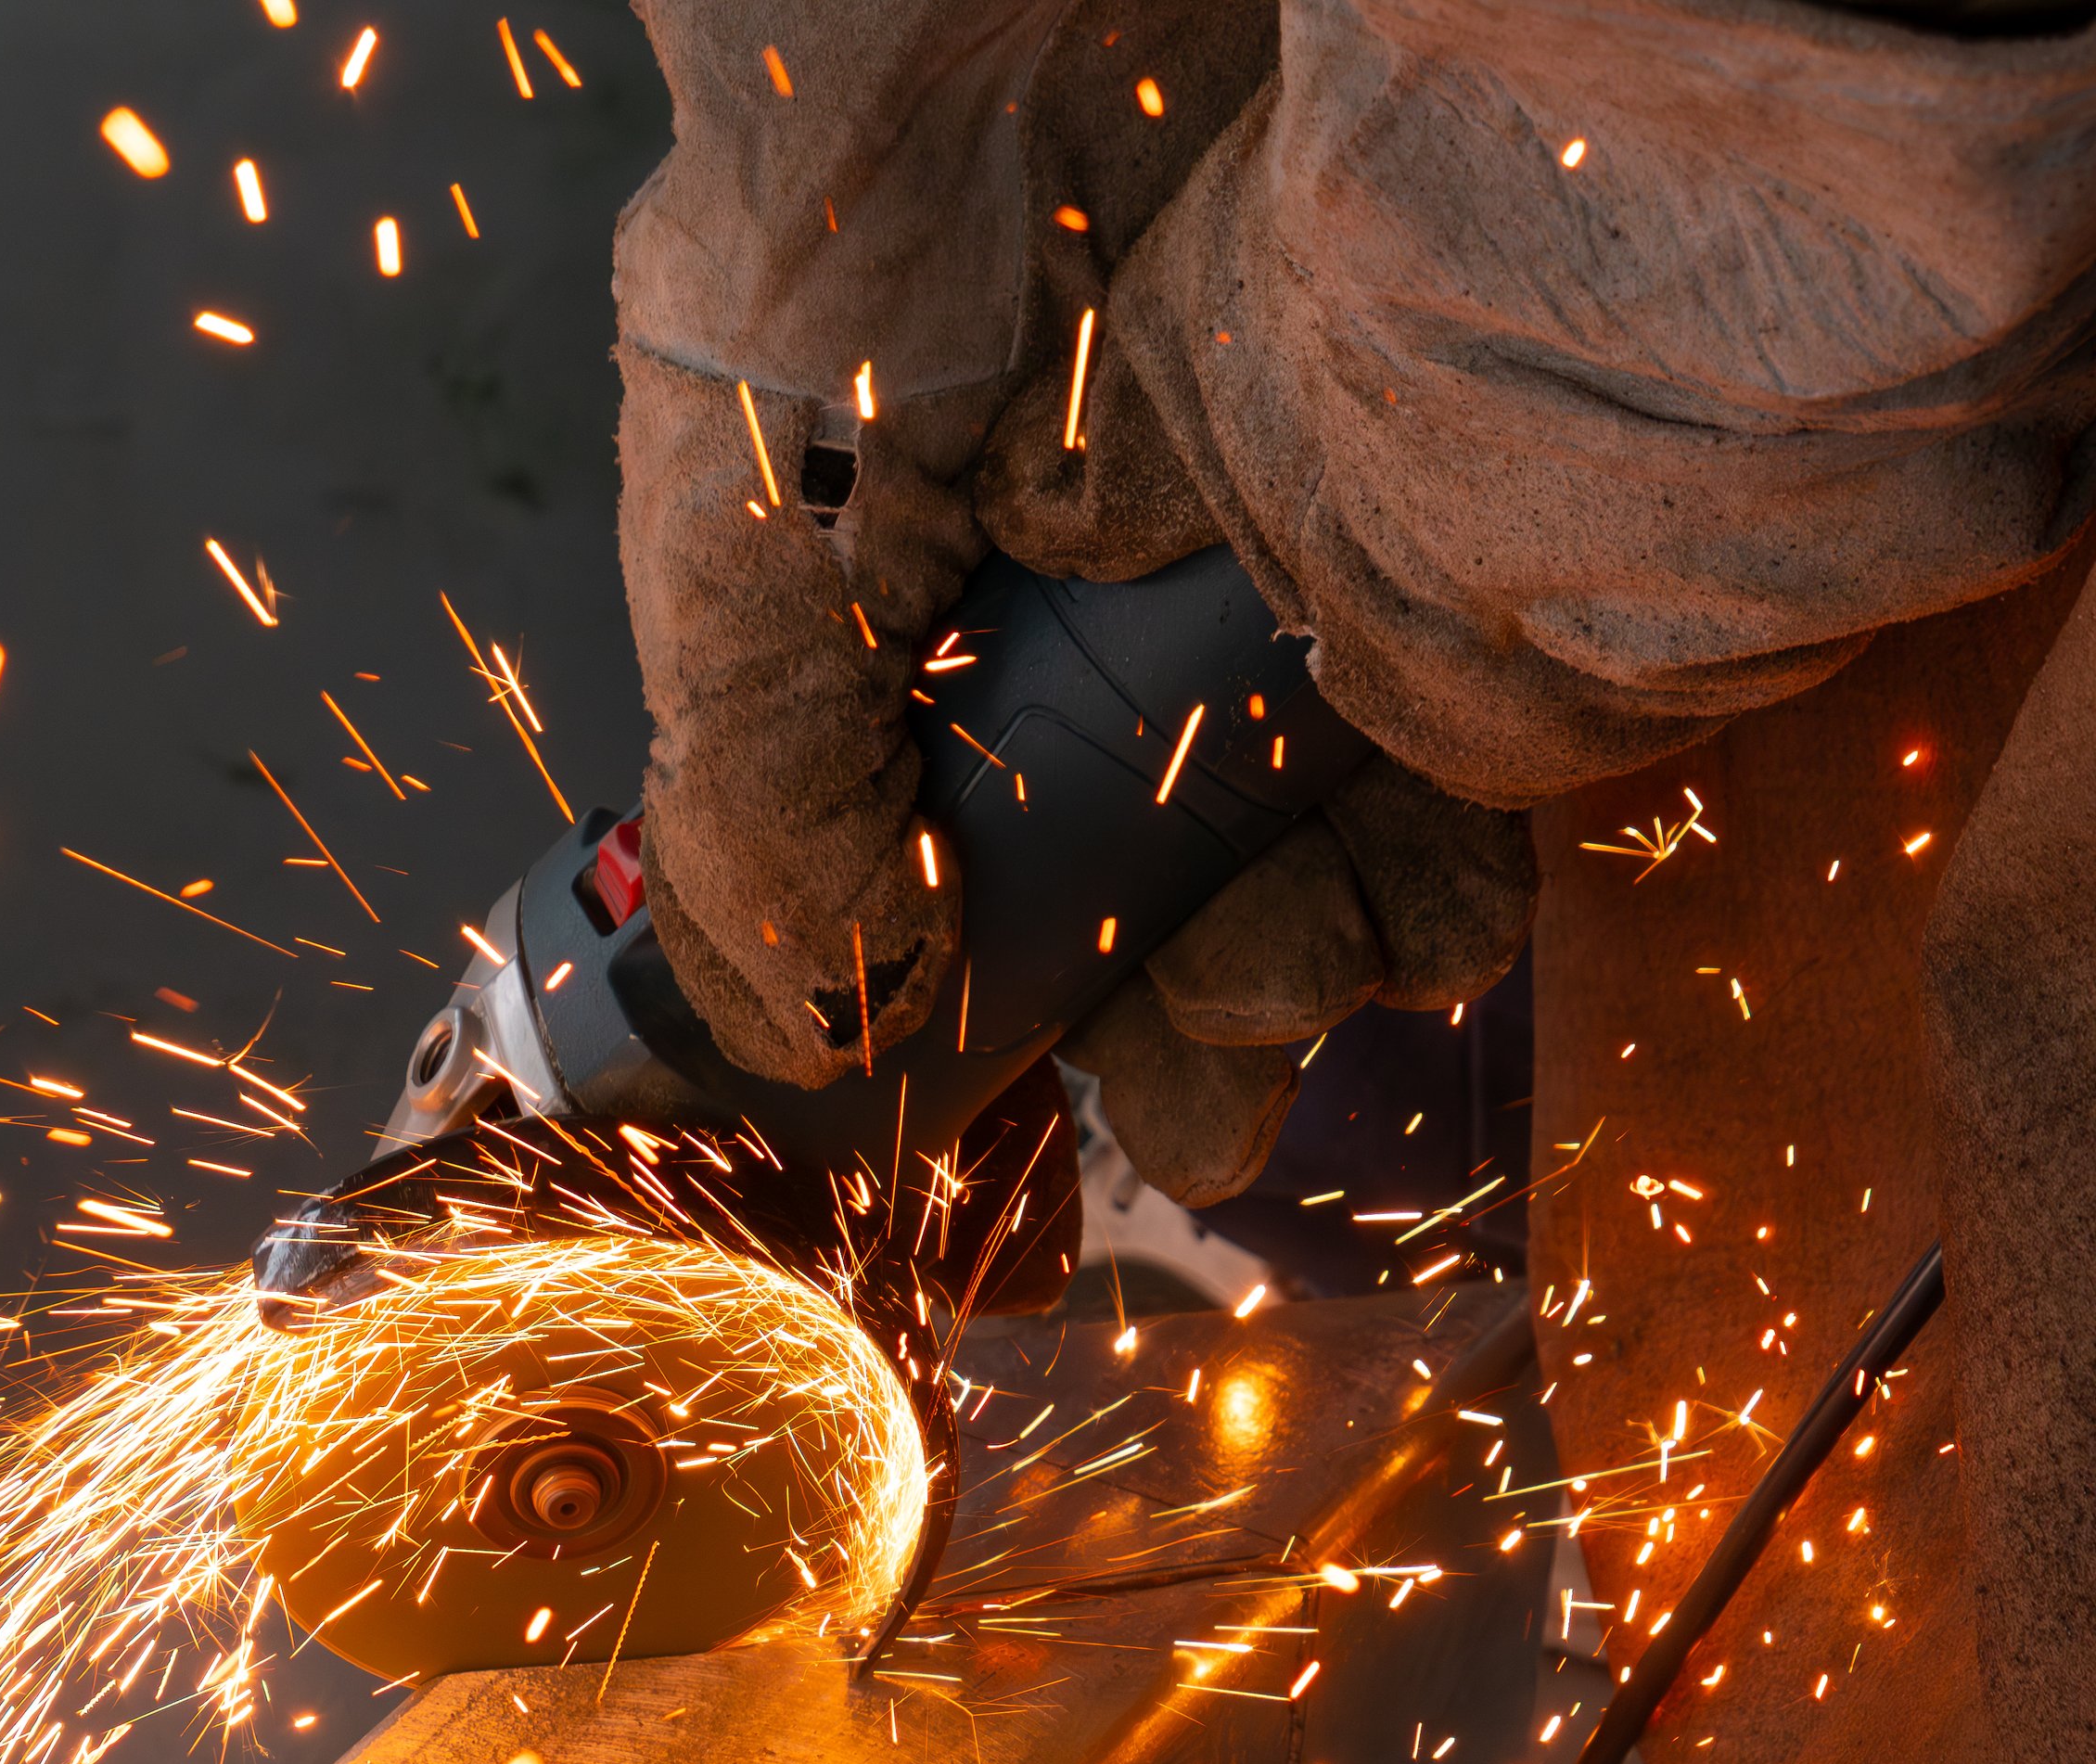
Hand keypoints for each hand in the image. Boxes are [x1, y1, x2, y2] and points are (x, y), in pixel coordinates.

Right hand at [615, 3, 1535, 1179]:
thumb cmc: (845, 205)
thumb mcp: (741, 519)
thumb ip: (763, 773)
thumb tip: (825, 1021)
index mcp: (923, 630)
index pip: (985, 881)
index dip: (1024, 1019)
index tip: (1054, 1117)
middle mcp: (1097, 608)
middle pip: (1174, 883)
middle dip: (1200, 1026)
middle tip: (1217, 1102)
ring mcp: (1257, 550)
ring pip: (1324, 824)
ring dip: (1336, 953)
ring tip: (1338, 975)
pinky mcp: (1409, 493)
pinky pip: (1464, 718)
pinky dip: (1459, 837)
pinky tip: (1443, 892)